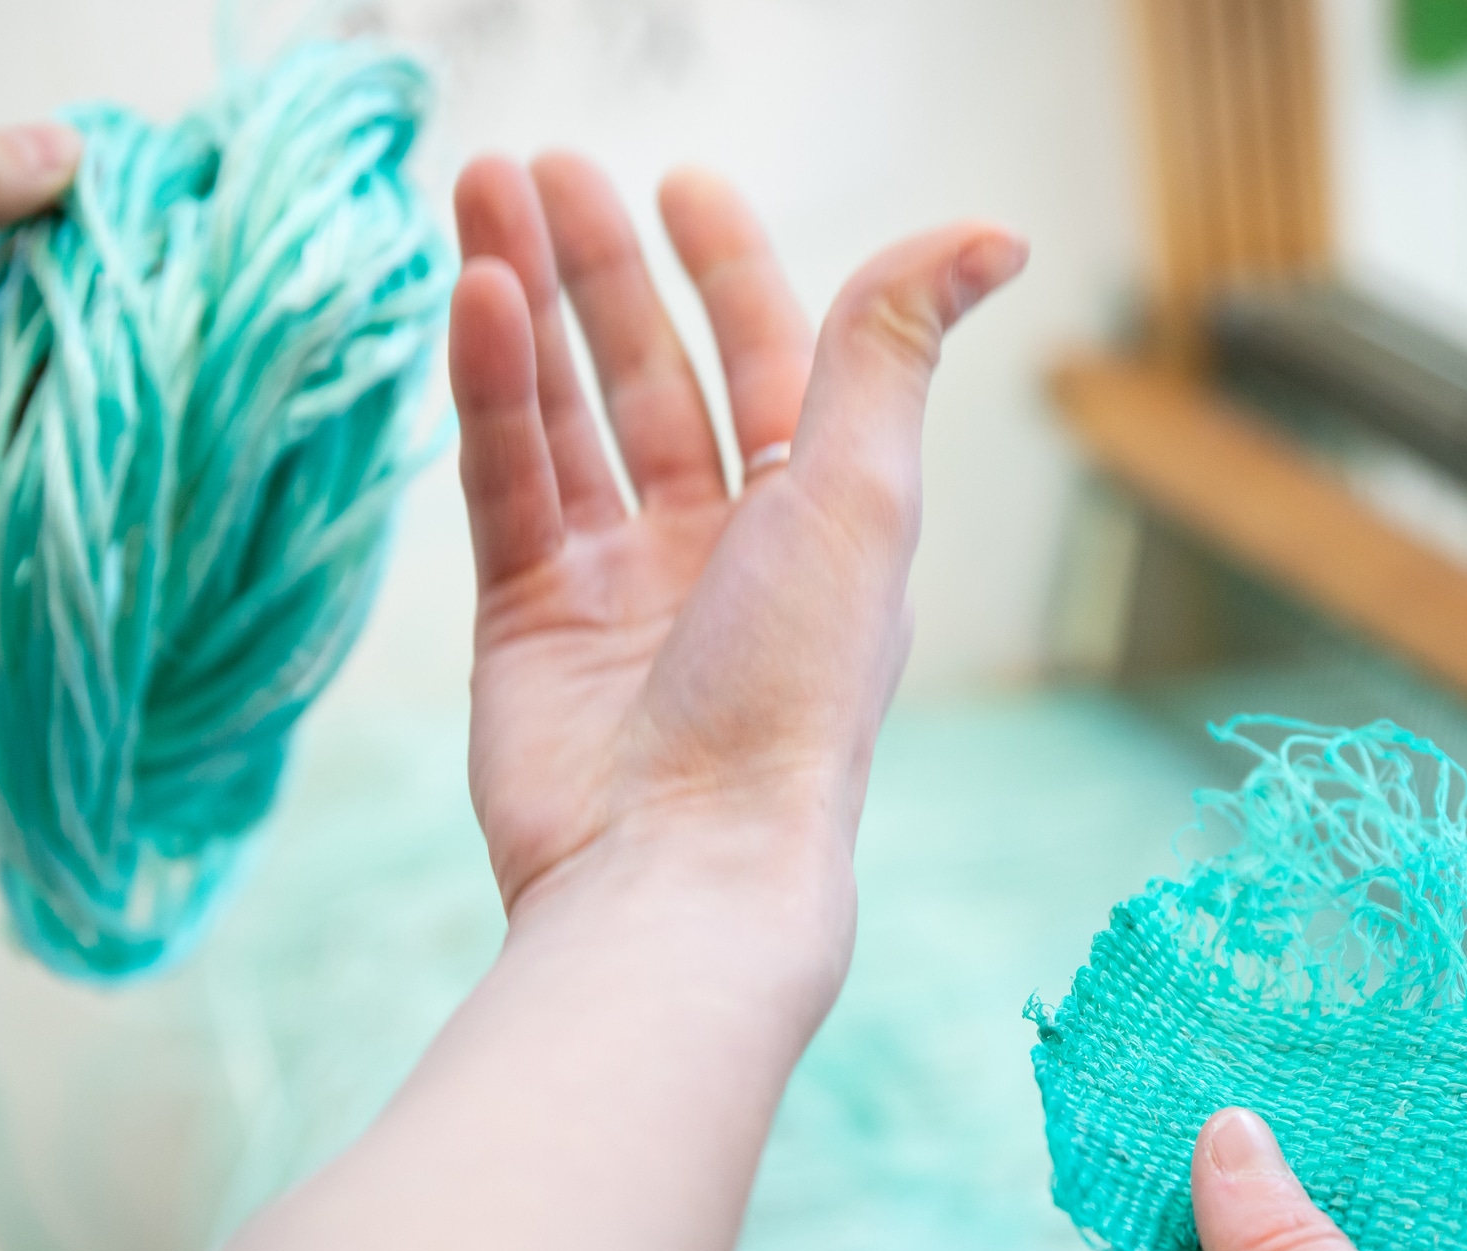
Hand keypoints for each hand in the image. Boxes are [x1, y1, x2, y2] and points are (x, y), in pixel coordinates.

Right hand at [448, 156, 1024, 921]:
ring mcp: (618, 589)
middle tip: (536, 166)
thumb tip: (994, 230)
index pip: (770, 360)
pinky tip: (471, 299)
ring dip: (527, 307)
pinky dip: (490, 392)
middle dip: (601, 269)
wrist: (679, 868)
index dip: (729, 267)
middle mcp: (720, 549)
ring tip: (477, 196)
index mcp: (818, 522)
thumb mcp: (858, 496)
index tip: (679, 179)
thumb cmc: (791, 693)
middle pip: (651, 377)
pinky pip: (506, 483)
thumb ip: (888, 349)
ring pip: (566, 418)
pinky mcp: (527, 628)